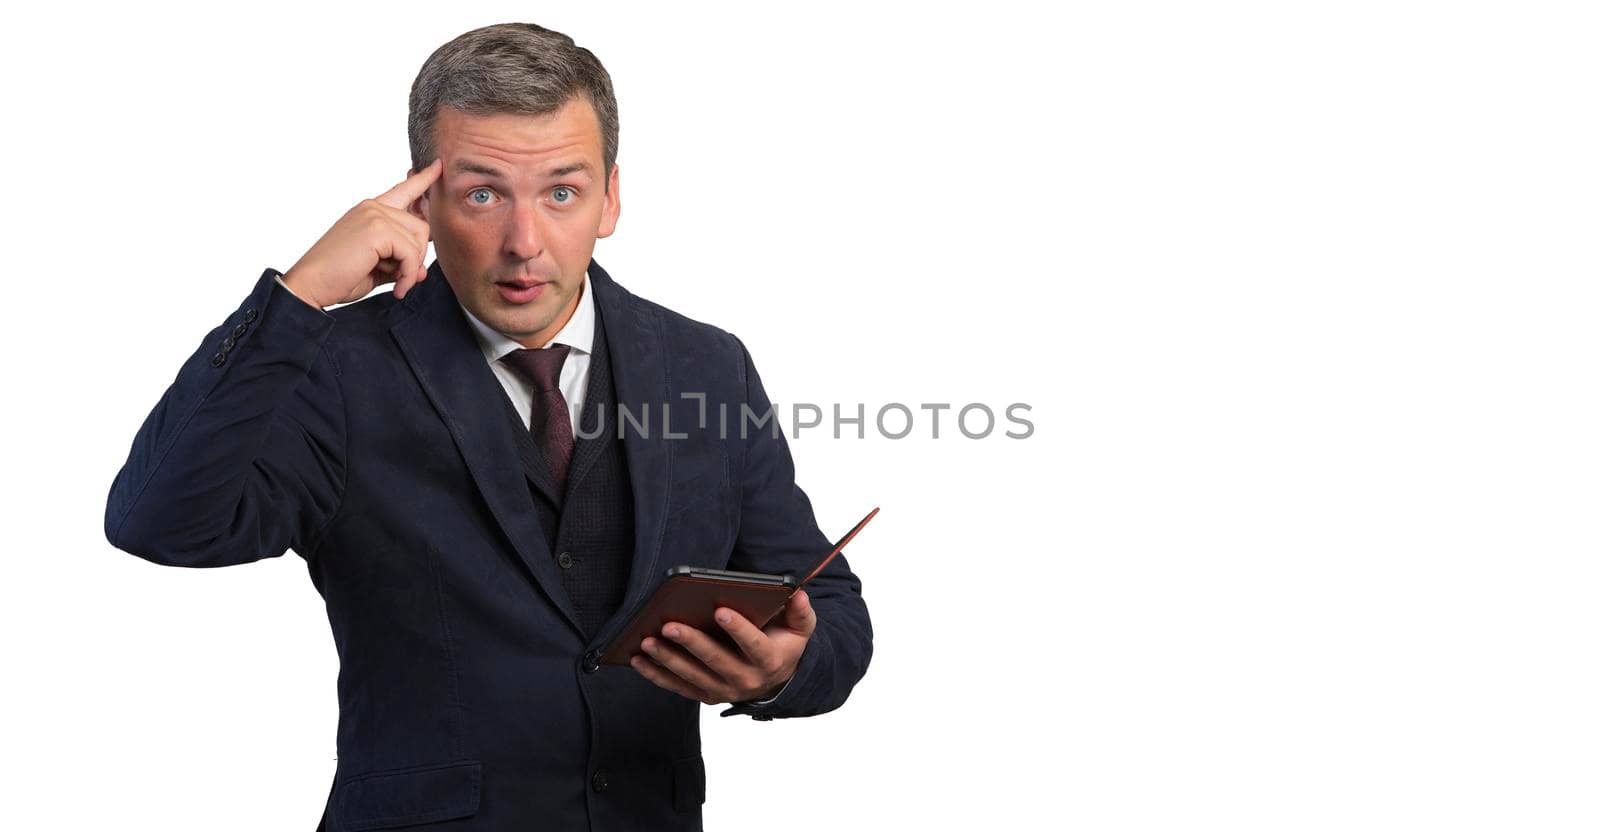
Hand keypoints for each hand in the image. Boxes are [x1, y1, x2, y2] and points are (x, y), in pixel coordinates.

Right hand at [281, 158, 442, 307]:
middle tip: (401, 278)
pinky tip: (397, 288)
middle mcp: (373, 207)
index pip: (403, 190)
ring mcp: (374, 215)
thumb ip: (401, 262)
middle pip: (421, 226)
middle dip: (417, 256)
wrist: (311, 285)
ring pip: (418, 239)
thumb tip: (422, 271)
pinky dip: (407, 275)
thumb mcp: (378, 268)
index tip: (438, 165)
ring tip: (395, 283)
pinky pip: (411, 252)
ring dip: (411, 268)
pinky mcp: (377, 228)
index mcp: (370, 211)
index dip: (423, 179)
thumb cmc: (338, 277)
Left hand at [631, 589, 816, 704]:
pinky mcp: (705, 695)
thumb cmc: (783, 644)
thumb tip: (797, 593)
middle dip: (691, 642)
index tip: (721, 610)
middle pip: (716, 661)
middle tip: (669, 625)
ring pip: (692, 676)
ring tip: (648, 640)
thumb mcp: (800, 628)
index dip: (738, 629)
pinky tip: (639, 659)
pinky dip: (657, 674)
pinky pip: (678, 686)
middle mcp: (746, 680)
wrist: (777, 679)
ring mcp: (723, 690)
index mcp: (769, 660)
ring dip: (668, 659)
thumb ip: (800, 611)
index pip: (753, 645)